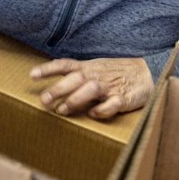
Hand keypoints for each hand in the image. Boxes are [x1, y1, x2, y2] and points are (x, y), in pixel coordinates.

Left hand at [29, 57, 153, 118]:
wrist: (147, 72)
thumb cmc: (115, 72)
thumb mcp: (94, 68)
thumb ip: (76, 77)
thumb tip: (53, 91)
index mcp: (88, 67)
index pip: (64, 65)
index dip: (48, 69)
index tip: (31, 75)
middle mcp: (96, 75)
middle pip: (75, 79)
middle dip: (58, 89)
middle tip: (44, 100)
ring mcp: (110, 86)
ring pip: (90, 90)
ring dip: (75, 99)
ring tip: (61, 110)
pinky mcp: (123, 98)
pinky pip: (112, 104)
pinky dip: (102, 110)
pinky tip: (93, 114)